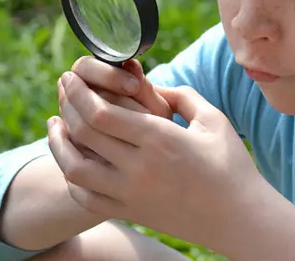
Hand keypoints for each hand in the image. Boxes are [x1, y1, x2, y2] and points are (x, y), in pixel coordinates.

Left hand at [47, 72, 266, 255]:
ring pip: (75, 169)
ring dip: (58, 144)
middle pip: (84, 134)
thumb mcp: (213, 119)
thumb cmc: (230, 164)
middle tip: (63, 87)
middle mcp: (140, 168)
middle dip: (67, 105)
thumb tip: (151, 85)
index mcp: (160, 140)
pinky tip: (72, 160)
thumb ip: (181, 95)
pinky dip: (72, 177)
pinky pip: (86, 197)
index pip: (101, 114)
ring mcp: (131, 195)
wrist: (239, 217)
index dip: (79, 93)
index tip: (72, 77)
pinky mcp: (130, 213)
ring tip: (55, 124)